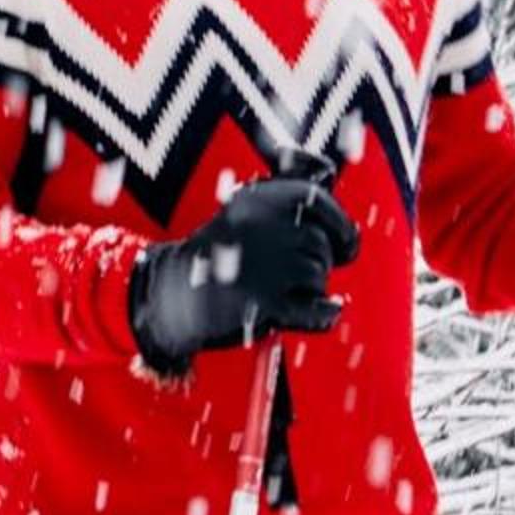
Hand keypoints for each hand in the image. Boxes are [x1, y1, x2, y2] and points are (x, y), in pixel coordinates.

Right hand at [128, 177, 359, 374]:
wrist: (170, 296)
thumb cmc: (214, 256)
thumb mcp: (242, 214)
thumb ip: (284, 203)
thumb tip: (343, 212)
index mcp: (253, 199)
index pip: (316, 199)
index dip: (338, 222)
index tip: (344, 242)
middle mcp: (258, 225)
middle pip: (321, 244)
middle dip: (318, 262)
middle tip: (294, 274)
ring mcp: (261, 265)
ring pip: (318, 276)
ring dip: (309, 289)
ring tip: (279, 290)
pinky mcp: (262, 303)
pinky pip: (317, 311)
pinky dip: (322, 315)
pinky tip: (315, 313)